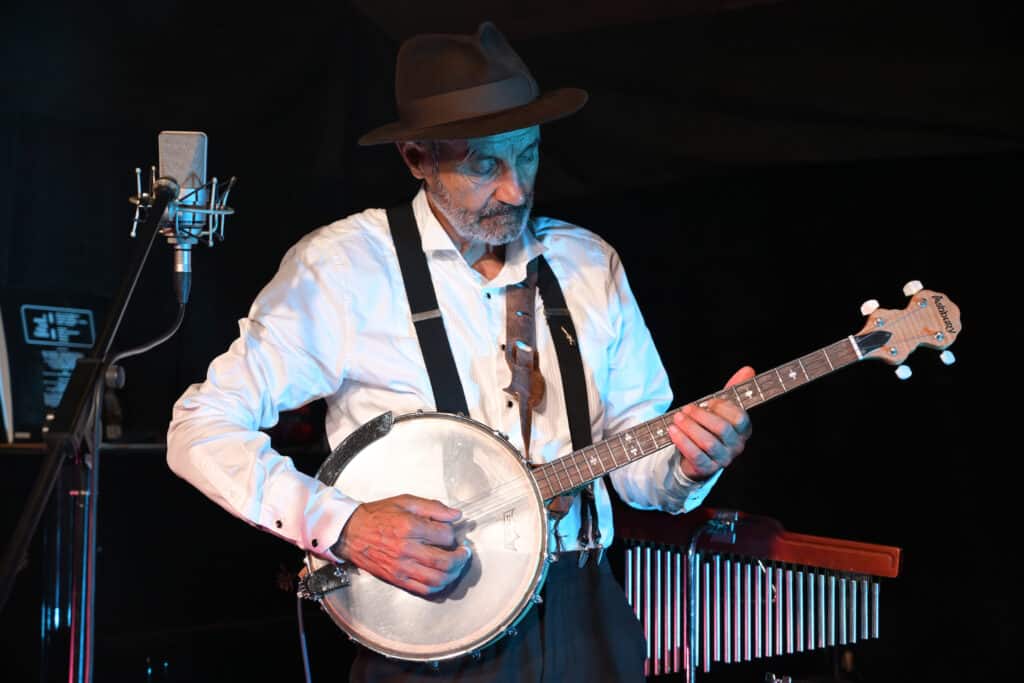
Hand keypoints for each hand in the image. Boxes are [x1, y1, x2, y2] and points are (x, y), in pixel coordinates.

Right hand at [331, 494, 471, 595]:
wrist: (351, 532)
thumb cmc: (377, 516)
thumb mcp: (406, 502)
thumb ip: (433, 507)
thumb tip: (455, 514)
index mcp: (410, 527)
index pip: (444, 535)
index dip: (453, 534)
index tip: (454, 533)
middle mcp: (407, 549)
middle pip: (444, 561)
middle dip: (461, 558)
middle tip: (464, 552)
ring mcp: (401, 567)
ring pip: (437, 579)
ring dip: (453, 574)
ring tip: (456, 565)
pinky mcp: (397, 578)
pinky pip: (423, 589)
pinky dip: (437, 586)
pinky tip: (441, 577)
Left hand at [669, 366, 754, 480]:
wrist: (699, 457)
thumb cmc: (711, 428)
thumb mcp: (722, 408)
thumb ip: (734, 389)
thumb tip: (748, 369)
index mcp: (743, 430)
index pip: (739, 417)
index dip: (722, 407)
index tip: (708, 402)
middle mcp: (736, 446)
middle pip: (721, 429)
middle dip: (700, 416)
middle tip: (686, 409)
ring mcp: (723, 459)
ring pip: (707, 442)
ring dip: (689, 428)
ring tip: (676, 418)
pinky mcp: (706, 468)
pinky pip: (695, 455)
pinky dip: (682, 441)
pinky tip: (672, 431)